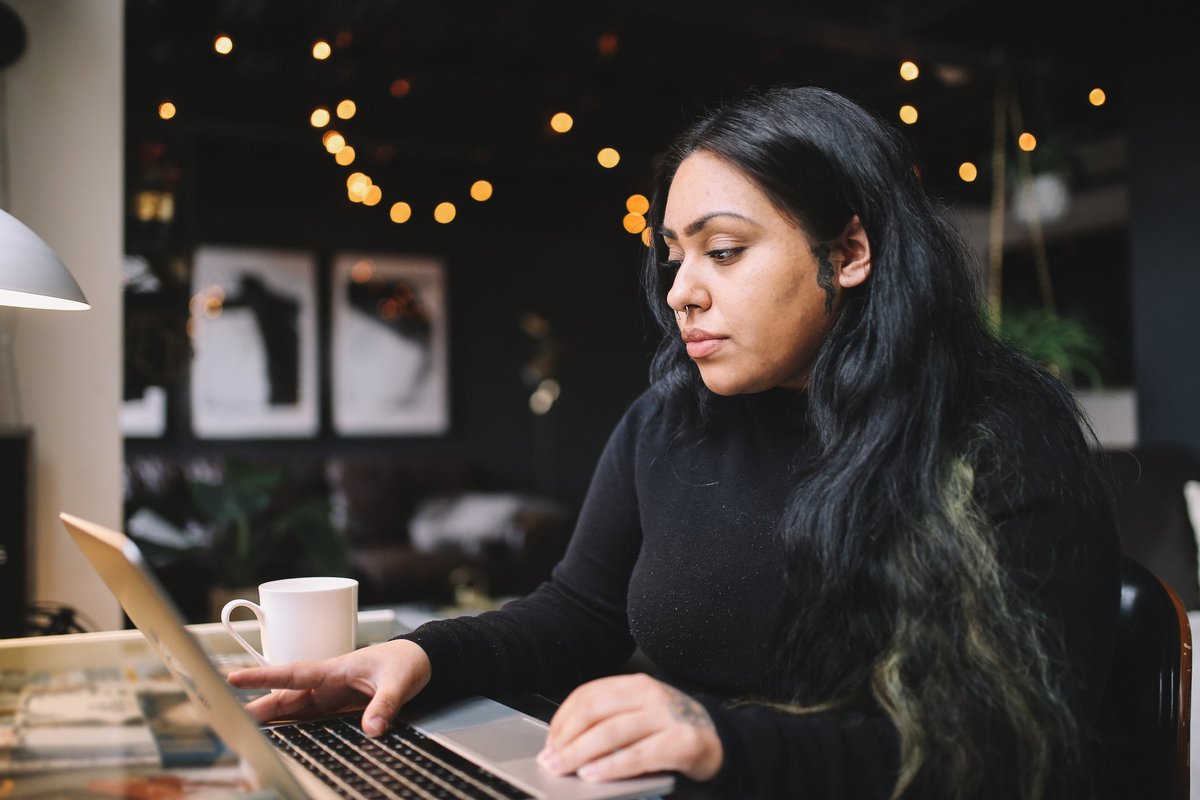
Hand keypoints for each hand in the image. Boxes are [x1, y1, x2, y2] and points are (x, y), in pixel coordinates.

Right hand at [227, 639, 431, 736]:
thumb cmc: (406, 661)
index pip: (294, 673)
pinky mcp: (336, 706)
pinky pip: (309, 717)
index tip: (234, 678)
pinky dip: (291, 726)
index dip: (264, 677)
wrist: (419, 658)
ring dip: (271, 719)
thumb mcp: (398, 682)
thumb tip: (373, 729)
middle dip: (258, 707)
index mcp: (335, 669)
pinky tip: (277, 737)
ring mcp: (330, 694)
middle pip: (286, 696)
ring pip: (293, 708)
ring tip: (245, 732)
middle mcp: (327, 682)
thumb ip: (385, 706)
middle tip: (231, 720)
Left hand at [536, 673, 722, 782]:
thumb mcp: (641, 714)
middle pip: (595, 712)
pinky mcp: (681, 742)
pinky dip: (610, 766)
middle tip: (550, 758)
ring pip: (612, 732)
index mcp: (636, 685)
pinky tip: (593, 775)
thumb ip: (610, 720)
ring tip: (563, 767)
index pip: (589, 695)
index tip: (550, 740)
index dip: (563, 718)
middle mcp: (650, 695)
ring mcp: (667, 717)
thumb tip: (565, 743)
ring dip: (581, 753)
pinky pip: (637, 755)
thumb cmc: (672, 730)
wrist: (720, 740)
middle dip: (567, 737)